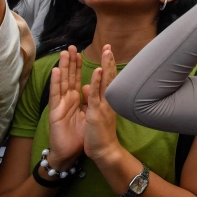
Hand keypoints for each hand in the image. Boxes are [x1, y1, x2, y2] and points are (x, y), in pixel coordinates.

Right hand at [47, 46, 85, 169]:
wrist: (70, 154)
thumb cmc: (78, 135)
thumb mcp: (87, 114)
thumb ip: (87, 100)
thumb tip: (89, 86)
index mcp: (76, 100)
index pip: (78, 79)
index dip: (80, 66)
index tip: (83, 51)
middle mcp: (67, 100)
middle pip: (70, 77)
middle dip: (71, 61)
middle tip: (72, 46)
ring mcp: (60, 104)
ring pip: (62, 82)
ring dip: (63, 67)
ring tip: (64, 52)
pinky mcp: (55, 112)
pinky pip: (56, 95)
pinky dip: (57, 82)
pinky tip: (57, 71)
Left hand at [82, 45, 120, 164]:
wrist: (105, 151)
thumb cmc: (100, 134)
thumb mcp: (95, 113)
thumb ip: (92, 98)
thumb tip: (87, 86)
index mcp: (106, 101)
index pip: (107, 79)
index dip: (107, 65)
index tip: (108, 52)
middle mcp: (107, 101)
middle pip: (108, 77)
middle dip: (108, 61)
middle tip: (109, 46)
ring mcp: (103, 106)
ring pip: (104, 82)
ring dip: (105, 66)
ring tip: (106, 51)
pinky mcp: (96, 112)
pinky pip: (96, 95)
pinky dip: (96, 82)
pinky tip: (97, 71)